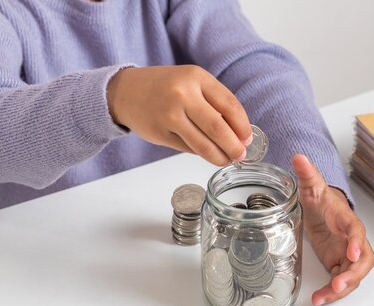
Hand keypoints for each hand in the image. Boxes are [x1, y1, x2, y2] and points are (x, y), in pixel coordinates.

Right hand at [107, 65, 251, 165]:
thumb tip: (239, 133)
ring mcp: (169, 115)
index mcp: (196, 77)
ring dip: (219, 156)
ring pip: (203, 144)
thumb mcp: (191, 82)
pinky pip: (188, 149)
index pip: (229, 105)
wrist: (125, 91)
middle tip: (241, 155)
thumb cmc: (165, 87)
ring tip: (227, 159)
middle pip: (218, 127)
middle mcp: (182, 94)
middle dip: (234, 146)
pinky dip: (201, 154)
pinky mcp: (160, 133)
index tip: (248, 138)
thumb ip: (214, 102)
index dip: (242, 125)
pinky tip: (208, 154)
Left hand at [292, 154, 373, 305]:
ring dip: (341, 289)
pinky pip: (340, 282)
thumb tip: (298, 156)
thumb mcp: (312, 188)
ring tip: (323, 298)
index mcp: (347, 221)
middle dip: (353, 274)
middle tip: (338, 284)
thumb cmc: (321, 199)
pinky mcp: (338, 264)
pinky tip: (318, 299)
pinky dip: (331, 292)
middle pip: (363, 260)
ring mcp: (346, 254)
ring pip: (353, 276)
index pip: (357, 232)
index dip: (357, 242)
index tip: (352, 251)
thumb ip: (307, 174)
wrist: (321, 210)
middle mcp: (352, 240)